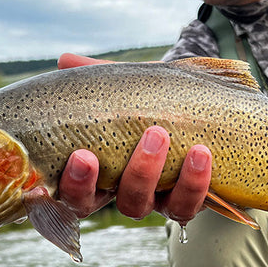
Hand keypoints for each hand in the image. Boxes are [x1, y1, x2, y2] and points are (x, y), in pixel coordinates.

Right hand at [56, 53, 211, 221]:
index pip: (70, 190)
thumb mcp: (129, 88)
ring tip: (158, 134)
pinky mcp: (187, 202)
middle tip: (96, 153)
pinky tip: (201, 152)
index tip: (78, 154)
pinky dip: (194, 182)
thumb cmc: (154, 102)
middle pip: (93, 204)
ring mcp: (152, 201)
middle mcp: (119, 192)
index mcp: (96, 171)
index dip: (71, 182)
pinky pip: (185, 206)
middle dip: (93, 181)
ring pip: (140, 206)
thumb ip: (98, 77)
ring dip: (146, 173)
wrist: (203, 109)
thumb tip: (65, 60)